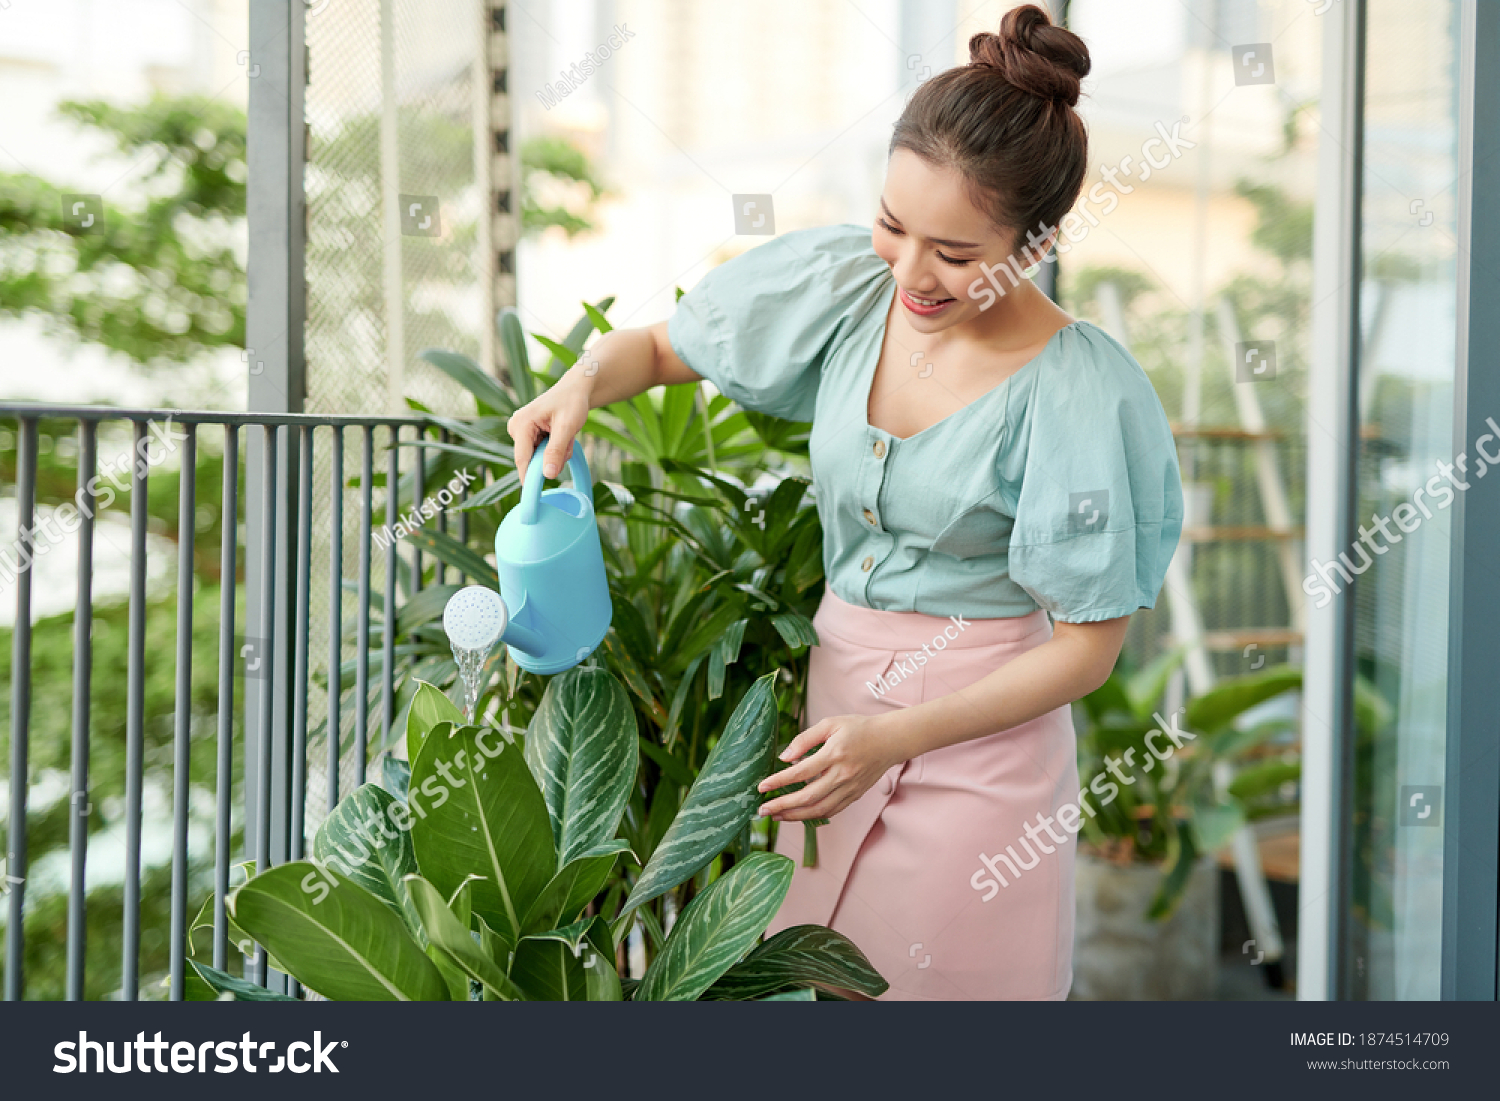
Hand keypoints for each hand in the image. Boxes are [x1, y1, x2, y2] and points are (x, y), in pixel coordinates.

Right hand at [507, 371, 591, 481]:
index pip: (522, 459)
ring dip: (556, 453)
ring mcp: (521, 431)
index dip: (529, 477)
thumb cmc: (572, 402)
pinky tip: (561, 436)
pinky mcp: (527, 435)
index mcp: (521, 423)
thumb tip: (547, 475)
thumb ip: (556, 451)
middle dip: (552, 458)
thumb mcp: (567, 427)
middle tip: (568, 443)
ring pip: (538, 457)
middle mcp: (516, 427)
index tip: (534, 496)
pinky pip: (541, 452)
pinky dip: (555, 449)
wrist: (575, 390)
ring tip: (566, 435)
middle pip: (531, 459)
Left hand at [756, 714, 905, 821]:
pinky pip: (832, 811)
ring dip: (795, 816)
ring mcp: (850, 788)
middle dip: (782, 806)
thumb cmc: (858, 728)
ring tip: (776, 816)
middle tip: (762, 810)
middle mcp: (843, 775)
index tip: (761, 787)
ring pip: (819, 810)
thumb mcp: (830, 724)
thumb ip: (805, 739)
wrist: (890, 740)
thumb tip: (784, 758)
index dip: (779, 781)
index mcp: (835, 754)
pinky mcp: (855, 796)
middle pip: (808, 797)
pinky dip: (813, 816)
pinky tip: (798, 815)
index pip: (801, 772)